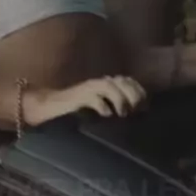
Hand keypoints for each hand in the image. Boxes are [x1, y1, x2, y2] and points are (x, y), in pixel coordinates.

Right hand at [25, 75, 146, 126]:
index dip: (139, 90)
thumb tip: (137, 115)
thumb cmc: (78, 110)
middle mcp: (99, 82)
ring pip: (109, 85)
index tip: (146, 105)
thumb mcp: (100, 106)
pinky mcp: (77, 96)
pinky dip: (102, 105)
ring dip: (120, 98)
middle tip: (137, 110)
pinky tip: (106, 114)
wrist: (50, 106)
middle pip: (122, 81)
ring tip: (123, 113)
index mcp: (106, 83)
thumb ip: (116, 106)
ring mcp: (88, 88)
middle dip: (132, 94)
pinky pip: (93, 97)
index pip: (128, 80)